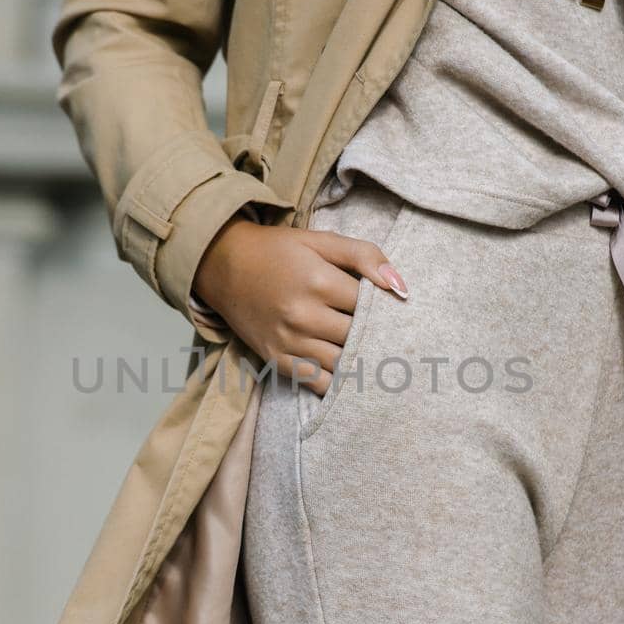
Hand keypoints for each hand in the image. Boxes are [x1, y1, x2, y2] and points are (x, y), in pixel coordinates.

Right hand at [193, 213, 408, 394]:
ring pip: (342, 363)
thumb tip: (401, 288)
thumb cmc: (278, 251)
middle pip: (359, 336)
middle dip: (375, 335)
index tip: (392, 309)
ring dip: (359, 360)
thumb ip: (364, 256)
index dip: (385, 307)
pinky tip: (348, 373)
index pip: (370, 305)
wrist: (223, 264)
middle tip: (390, 335)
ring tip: (373, 354)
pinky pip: (316, 382)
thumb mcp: (321, 241)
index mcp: (318, 281)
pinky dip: (335, 382)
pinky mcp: (276, 359)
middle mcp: (303, 315)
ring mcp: (288, 341)